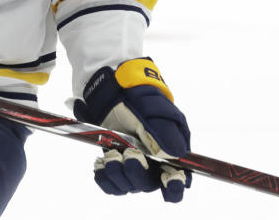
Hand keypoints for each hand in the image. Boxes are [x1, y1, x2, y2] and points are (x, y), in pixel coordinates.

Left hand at [74, 59, 191, 202]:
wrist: (115, 92)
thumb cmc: (141, 101)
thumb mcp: (155, 113)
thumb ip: (166, 133)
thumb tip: (177, 153)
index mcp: (171, 152)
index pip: (178, 180)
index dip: (174, 186)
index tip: (166, 179)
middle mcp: (154, 163)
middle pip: (148, 184)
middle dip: (137, 173)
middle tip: (127, 154)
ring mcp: (134, 164)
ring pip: (128, 185)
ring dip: (118, 174)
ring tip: (110, 156)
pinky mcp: (116, 164)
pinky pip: (111, 184)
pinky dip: (104, 178)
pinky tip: (100, 165)